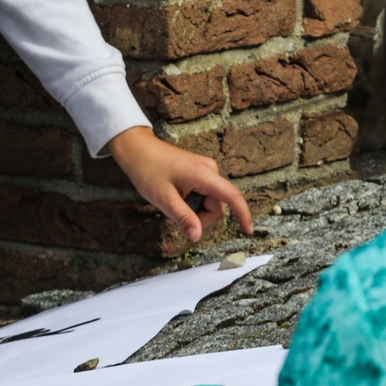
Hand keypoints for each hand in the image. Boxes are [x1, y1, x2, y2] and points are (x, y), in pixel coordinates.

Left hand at [108, 126, 252, 243]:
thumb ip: (183, 217)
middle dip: (202, 218)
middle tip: (177, 219)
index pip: (232, 197)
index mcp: (203, 174)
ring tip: (174, 205)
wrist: (137, 149)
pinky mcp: (201, 172)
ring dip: (197, 212)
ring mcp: (206, 170)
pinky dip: (195, 204)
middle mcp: (210, 170)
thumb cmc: (147, 170)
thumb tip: (197, 236)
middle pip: (218, 205)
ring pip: (212, 202)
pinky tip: (178, 198)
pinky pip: (205, 195)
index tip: (248, 231)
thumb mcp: (163, 198)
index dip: (243, 214)